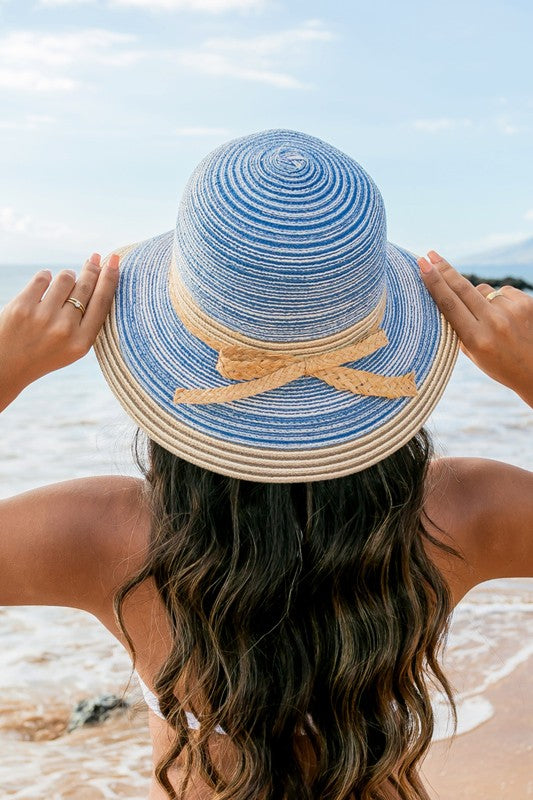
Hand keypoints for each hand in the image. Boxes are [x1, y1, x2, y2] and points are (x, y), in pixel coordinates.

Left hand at [0, 252, 119, 411]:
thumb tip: (99, 278)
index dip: (109, 278)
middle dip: (92, 269)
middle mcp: (65, 330)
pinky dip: (46, 277)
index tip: (114, 260)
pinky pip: (43, 277)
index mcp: (82, 342)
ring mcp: (43, 317)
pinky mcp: (22, 306)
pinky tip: (45, 285)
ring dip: (66, 277)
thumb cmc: (46, 352)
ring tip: (62, 286)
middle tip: (95, 258)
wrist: (8, 365)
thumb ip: (88, 321)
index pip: (102, 302)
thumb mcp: (74, 347)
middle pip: (86, 287)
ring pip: (66, 278)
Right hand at [419, 251, 532, 408]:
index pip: (449, 305)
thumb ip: (459, 327)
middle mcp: (493, 323)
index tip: (423, 264)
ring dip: (480, 298)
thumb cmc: (498, 364)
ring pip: (483, 290)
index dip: (434, 282)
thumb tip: (447, 293)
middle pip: (462, 288)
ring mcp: (511, 311)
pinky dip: (500, 300)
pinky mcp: (526, 303)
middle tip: (431, 254)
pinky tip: (507, 317)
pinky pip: (502, 291)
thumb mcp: (472, 354)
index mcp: (476, 340)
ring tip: (491, 321)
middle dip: (444, 270)